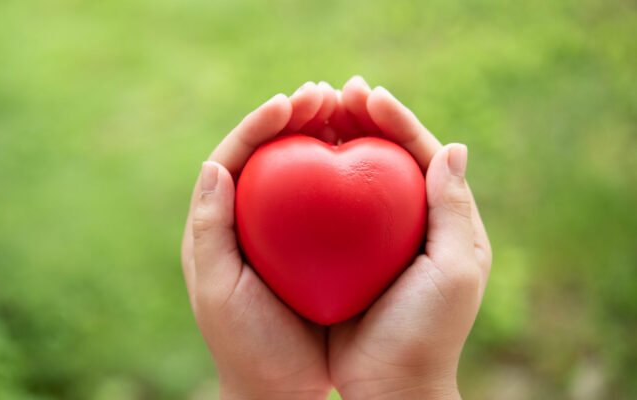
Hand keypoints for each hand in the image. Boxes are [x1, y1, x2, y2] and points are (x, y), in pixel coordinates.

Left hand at [180, 82, 337, 399]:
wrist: (276, 391)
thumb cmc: (245, 345)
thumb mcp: (220, 291)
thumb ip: (211, 229)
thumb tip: (214, 165)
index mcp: (216, 225)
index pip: (233, 158)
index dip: (259, 125)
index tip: (291, 102)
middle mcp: (245, 220)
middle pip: (267, 154)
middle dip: (292, 118)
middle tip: (327, 92)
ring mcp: (279, 232)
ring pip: (297, 170)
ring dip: (319, 135)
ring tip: (347, 109)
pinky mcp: (309, 248)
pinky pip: (324, 200)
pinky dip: (342, 173)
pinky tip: (367, 157)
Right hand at [327, 76, 492, 398]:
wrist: (389, 386)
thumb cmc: (427, 332)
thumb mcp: (454, 270)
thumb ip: (453, 209)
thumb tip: (454, 146)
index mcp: (442, 219)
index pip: (422, 154)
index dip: (397, 119)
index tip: (368, 94)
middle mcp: (407, 220)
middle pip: (384, 156)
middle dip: (362, 119)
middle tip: (335, 91)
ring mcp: (371, 237)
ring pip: (351, 175)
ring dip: (333, 139)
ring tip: (312, 112)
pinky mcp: (340, 254)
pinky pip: (324, 208)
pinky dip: (310, 180)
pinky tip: (289, 162)